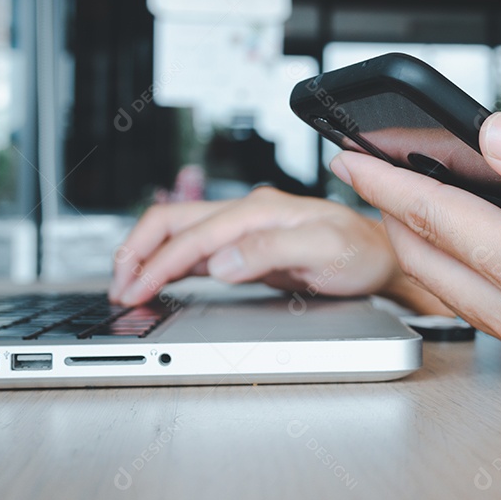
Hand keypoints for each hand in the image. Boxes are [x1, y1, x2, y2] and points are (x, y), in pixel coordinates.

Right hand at [108, 186, 451, 314]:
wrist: (382, 257)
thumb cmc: (362, 252)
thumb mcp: (324, 250)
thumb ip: (271, 251)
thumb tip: (220, 261)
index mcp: (261, 210)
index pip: (194, 235)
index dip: (159, 263)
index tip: (137, 289)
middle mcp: (248, 213)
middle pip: (173, 221)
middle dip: (137, 251)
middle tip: (118, 287)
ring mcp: (245, 228)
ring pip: (179, 233)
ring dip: (148, 256)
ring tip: (128, 286)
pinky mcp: (247, 246)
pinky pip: (197, 248)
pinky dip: (170, 263)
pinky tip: (159, 280)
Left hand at [330, 112, 500, 441]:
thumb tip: (496, 135)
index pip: (441, 220)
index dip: (390, 181)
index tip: (352, 155)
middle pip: (430, 262)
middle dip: (390, 213)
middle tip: (366, 172)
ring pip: (453, 291)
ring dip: (420, 244)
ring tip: (406, 200)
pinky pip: (487, 312)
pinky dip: (459, 271)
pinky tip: (469, 245)